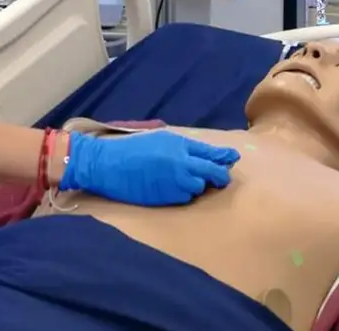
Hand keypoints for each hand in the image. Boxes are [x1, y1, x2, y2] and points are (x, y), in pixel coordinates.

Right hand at [58, 130, 240, 206]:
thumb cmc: (130, 149)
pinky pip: (184, 197)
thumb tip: (201, 154)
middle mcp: (182, 163)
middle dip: (218, 176)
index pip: (211, 153)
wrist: (106, 164)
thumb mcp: (158, 139)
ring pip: (199, 187)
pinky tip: (173, 189)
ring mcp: (175, 181)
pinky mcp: (166, 196)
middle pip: (212, 173)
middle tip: (218, 179)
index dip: (224, 158)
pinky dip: (183, 194)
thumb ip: (181, 147)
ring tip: (185, 182)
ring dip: (197, 185)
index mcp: (179, 145)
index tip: (231, 160)